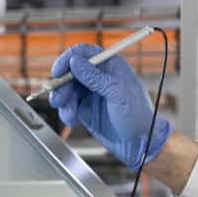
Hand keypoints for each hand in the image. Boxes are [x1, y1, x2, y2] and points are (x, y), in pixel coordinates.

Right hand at [47, 43, 171, 168]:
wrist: (140, 143)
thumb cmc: (138, 115)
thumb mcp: (118, 94)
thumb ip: (95, 78)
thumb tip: (75, 62)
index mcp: (110, 65)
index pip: (84, 53)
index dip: (68, 59)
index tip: (58, 71)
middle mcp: (99, 76)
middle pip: (70, 71)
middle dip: (61, 84)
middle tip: (58, 99)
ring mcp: (91, 92)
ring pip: (66, 89)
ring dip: (63, 100)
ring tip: (69, 114)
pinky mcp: (85, 108)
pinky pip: (68, 104)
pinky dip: (66, 111)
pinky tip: (72, 120)